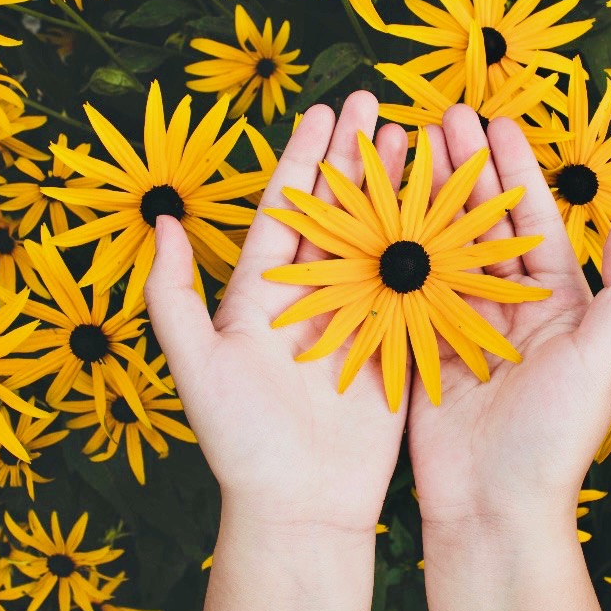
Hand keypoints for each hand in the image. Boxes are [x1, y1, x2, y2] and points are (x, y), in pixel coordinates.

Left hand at [145, 92, 409, 535]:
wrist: (299, 506)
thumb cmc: (240, 441)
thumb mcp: (195, 365)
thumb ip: (172, 295)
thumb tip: (162, 222)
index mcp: (263, 292)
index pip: (287, 209)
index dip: (305, 158)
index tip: (325, 111)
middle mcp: (312, 296)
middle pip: (338, 211)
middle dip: (356, 157)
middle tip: (378, 104)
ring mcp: (357, 317)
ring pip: (380, 238)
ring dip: (396, 189)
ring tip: (415, 139)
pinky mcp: (394, 345)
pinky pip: (413, 285)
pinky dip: (431, 245)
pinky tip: (448, 208)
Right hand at [406, 105, 610, 536]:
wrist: (493, 507)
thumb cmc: (554, 437)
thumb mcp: (602, 358)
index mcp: (556, 302)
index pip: (533, 219)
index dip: (515, 168)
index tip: (493, 122)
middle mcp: (508, 306)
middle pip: (482, 222)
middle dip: (462, 169)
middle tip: (439, 119)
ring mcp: (462, 324)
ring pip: (441, 245)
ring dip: (425, 198)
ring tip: (403, 150)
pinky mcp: (422, 347)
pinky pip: (407, 287)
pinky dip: (393, 249)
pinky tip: (374, 212)